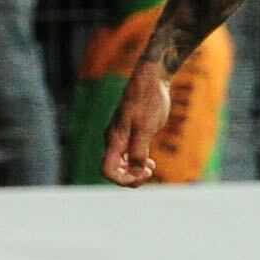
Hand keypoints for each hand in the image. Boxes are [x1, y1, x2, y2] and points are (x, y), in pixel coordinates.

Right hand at [101, 56, 173, 185]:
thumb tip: (136, 172)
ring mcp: (120, 136)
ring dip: (134, 171)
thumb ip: (139, 150)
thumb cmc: (148, 100)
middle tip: (150, 171)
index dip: (123, 179)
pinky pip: (127, 156)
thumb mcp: (146, 127)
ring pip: (120, 164)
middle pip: (113, 170)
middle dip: (130, 177)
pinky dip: (137, 162)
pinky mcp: (129, 133)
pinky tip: (150, 161)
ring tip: (152, 167)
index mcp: (114, 139)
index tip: (143, 174)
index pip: (108, 170)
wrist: (150, 80)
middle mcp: (113, 140)